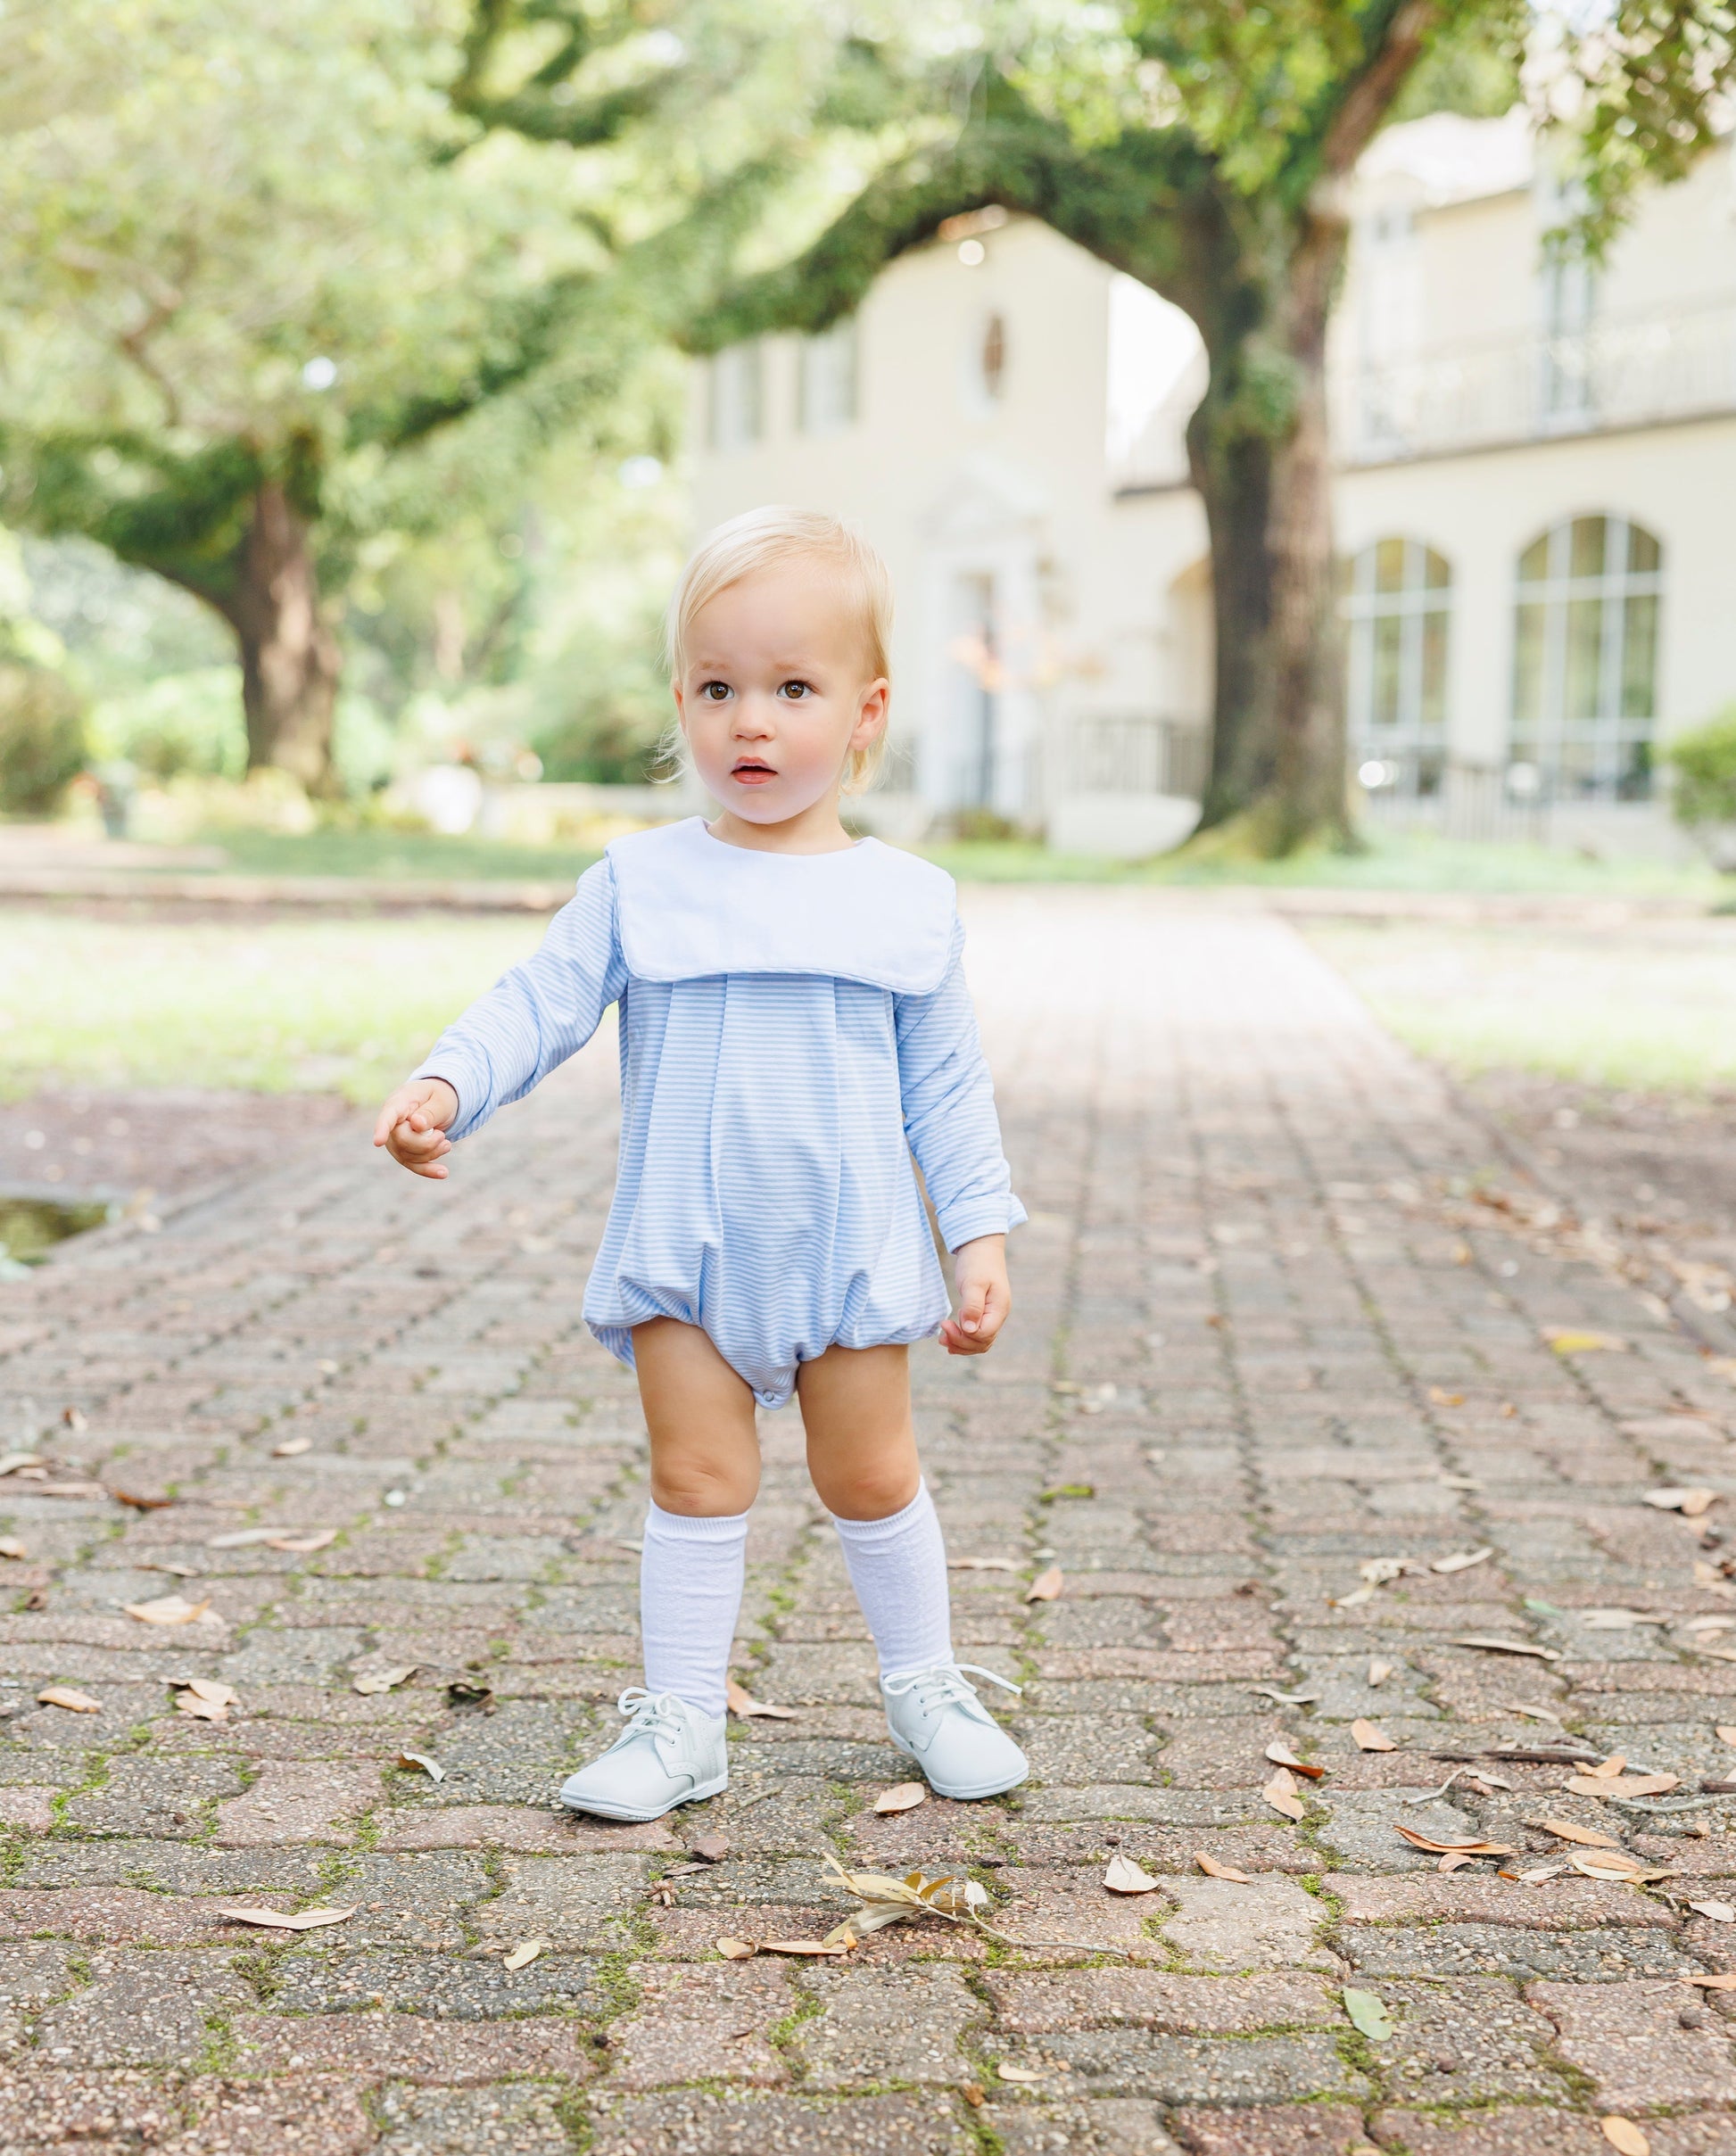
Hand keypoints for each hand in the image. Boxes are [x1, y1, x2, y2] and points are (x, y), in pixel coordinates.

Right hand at [372, 1077, 457, 1179]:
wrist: (438, 1102)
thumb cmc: (438, 1097)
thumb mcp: (441, 1100)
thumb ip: (430, 1112)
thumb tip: (417, 1124)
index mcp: (399, 1103)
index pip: (388, 1116)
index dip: (382, 1129)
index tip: (378, 1142)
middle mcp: (392, 1123)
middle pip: (402, 1141)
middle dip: (427, 1143)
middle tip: (442, 1135)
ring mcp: (396, 1140)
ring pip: (409, 1156)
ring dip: (432, 1152)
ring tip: (445, 1142)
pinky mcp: (404, 1153)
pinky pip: (413, 1165)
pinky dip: (429, 1170)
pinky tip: (442, 1173)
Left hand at [939, 1234, 1009, 1355]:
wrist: (981, 1248)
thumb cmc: (977, 1262)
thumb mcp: (973, 1282)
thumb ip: (972, 1306)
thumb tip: (969, 1330)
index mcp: (999, 1308)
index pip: (983, 1335)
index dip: (963, 1336)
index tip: (945, 1324)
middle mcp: (998, 1315)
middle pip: (982, 1343)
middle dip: (961, 1343)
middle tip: (941, 1334)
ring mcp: (992, 1315)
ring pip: (980, 1342)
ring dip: (961, 1344)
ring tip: (942, 1339)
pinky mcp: (984, 1313)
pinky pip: (977, 1334)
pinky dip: (964, 1339)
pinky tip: (950, 1337)